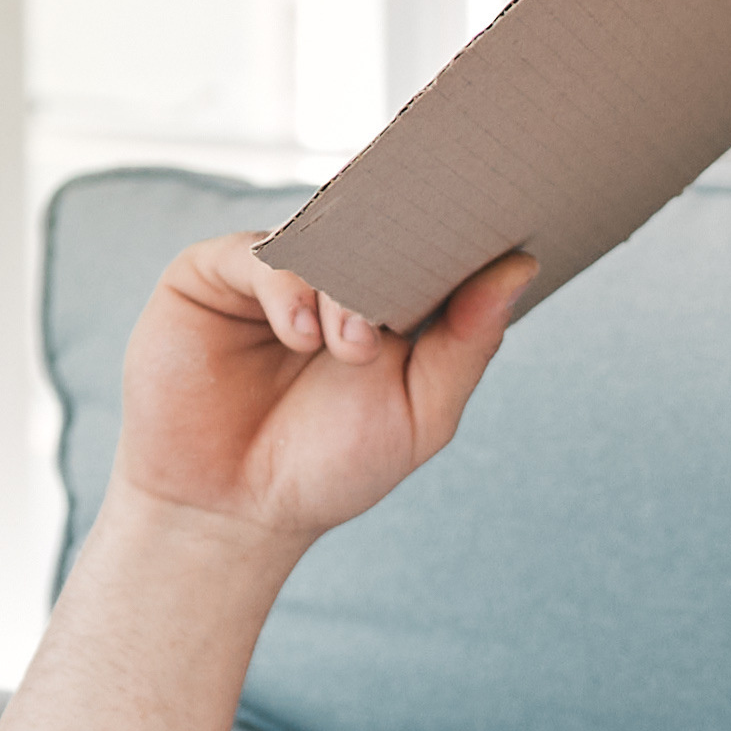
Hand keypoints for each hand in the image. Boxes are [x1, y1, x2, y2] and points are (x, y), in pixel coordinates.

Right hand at [109, 231, 543, 551]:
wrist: (233, 510)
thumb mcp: (420, 413)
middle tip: (420, 275)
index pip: (432, 239)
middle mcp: (331, 271)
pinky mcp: (210, 275)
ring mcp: (274, 269)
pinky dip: (287, 288)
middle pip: (377, 220)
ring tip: (352, 347)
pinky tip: (302, 334)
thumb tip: (519, 267)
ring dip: (345, 286)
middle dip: (404, 246)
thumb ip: (467, 344)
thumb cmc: (330, 465)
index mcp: (391, 296)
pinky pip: (256, 255)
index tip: (500, 223)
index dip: (463, 230)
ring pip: (318, 233)